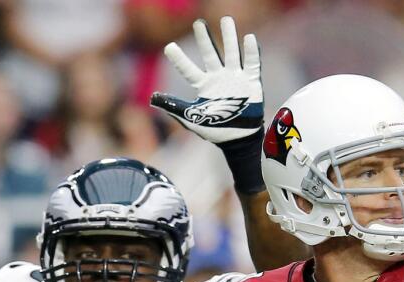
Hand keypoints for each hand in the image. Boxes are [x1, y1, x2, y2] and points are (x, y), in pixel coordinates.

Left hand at [151, 16, 263, 145]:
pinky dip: (250, 53)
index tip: (168, 47)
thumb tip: (152, 97)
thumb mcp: (191, 118)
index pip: (188, 70)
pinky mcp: (251, 82)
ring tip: (226, 20)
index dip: (179, 59)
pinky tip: (248, 38)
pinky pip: (251, 64)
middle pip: (210, 54)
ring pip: (231, 53)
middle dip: (204, 39)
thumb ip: (173, 106)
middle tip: (198, 23)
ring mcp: (235, 78)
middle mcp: (219, 78)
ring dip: (229, 37)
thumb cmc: (214, 129)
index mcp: (204, 86)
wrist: (238, 140)